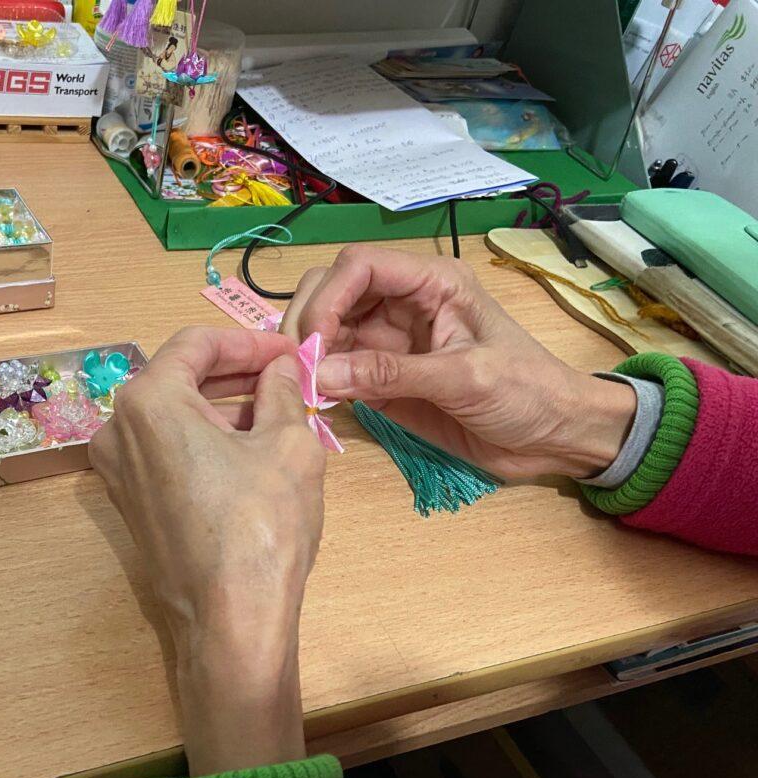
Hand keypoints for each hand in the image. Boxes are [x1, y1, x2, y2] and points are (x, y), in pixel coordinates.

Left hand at [89, 327, 325, 776]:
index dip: (249, 341)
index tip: (289, 350)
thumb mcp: (288, 445)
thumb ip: (282, 391)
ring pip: (173, 417)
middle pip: (179, 378)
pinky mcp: (129, 504)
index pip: (197, 344)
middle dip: (236, 372)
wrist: (229, 622)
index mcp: (147, 401)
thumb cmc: (261, 525)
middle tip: (287, 375)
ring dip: (222, 406)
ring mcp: (117, 471)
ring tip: (278, 410)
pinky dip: (204, 440)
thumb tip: (281, 367)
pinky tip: (248, 448)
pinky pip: (167, 452)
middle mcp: (117, 430)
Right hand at [282, 246, 635, 479]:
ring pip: (327, 330)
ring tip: (299, 387)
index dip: (328, 297)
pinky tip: (314, 400)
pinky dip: (320, 381)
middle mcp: (403, 303)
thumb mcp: (465, 378)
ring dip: (308, 353)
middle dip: (308, 321)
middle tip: (295, 366)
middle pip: (332, 291)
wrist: (555, 437)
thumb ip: (392, 374)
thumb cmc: (527, 393)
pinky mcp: (383, 378)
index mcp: (431, 283)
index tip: (314, 343)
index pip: (359, 266)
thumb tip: (321, 375)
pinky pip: (338, 369)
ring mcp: (390, 341)